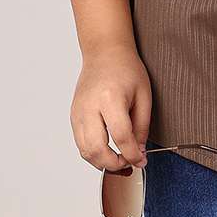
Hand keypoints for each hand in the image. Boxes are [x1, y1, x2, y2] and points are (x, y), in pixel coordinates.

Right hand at [71, 42, 151, 170]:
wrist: (104, 53)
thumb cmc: (126, 69)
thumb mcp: (144, 94)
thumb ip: (142, 125)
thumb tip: (139, 152)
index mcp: (110, 98)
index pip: (120, 136)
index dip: (132, 154)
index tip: (141, 160)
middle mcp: (89, 107)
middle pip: (96, 149)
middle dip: (114, 164)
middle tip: (129, 163)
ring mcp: (78, 113)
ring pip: (84, 151)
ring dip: (102, 163)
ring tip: (119, 160)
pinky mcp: (73, 116)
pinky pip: (80, 143)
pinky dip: (93, 153)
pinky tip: (107, 151)